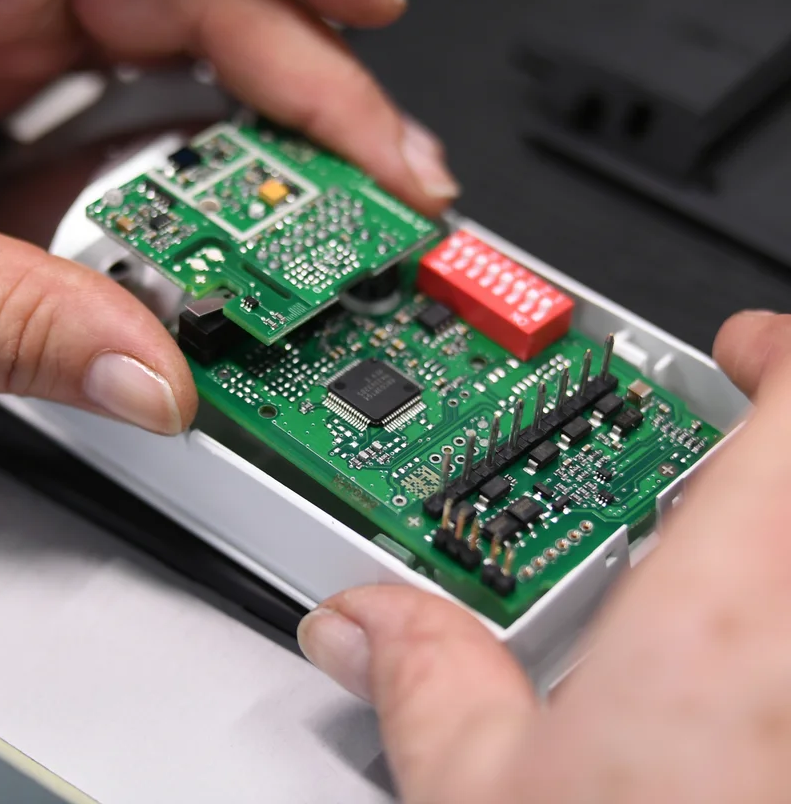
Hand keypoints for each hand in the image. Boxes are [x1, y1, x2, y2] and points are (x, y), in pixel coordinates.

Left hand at [0, 0, 456, 431]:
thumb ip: (11, 323)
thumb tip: (153, 381)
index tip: (374, 5)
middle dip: (312, 87)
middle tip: (377, 185)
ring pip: (170, 49)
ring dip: (259, 133)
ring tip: (321, 211)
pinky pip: (109, 106)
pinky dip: (171, 166)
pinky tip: (208, 222)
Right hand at [299, 310, 789, 803]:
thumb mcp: (484, 796)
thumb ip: (424, 682)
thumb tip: (360, 620)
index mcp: (722, 617)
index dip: (774, 351)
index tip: (732, 350)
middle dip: (763, 446)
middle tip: (700, 458)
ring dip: (767, 527)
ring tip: (702, 558)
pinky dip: (775, 607)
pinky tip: (728, 669)